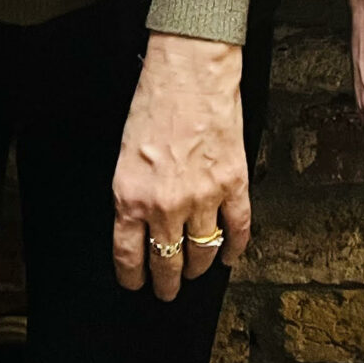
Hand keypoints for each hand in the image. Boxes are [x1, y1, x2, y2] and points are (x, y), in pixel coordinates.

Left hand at [111, 35, 249, 302]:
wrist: (189, 71)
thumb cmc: (154, 100)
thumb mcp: (126, 153)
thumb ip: (133, 191)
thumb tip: (140, 222)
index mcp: (130, 196)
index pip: (129, 256)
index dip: (133, 277)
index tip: (137, 285)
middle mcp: (165, 205)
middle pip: (167, 262)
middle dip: (166, 282)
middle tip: (167, 290)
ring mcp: (202, 197)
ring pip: (202, 251)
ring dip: (198, 267)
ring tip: (196, 272)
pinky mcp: (232, 184)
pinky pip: (237, 229)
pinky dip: (235, 249)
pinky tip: (230, 257)